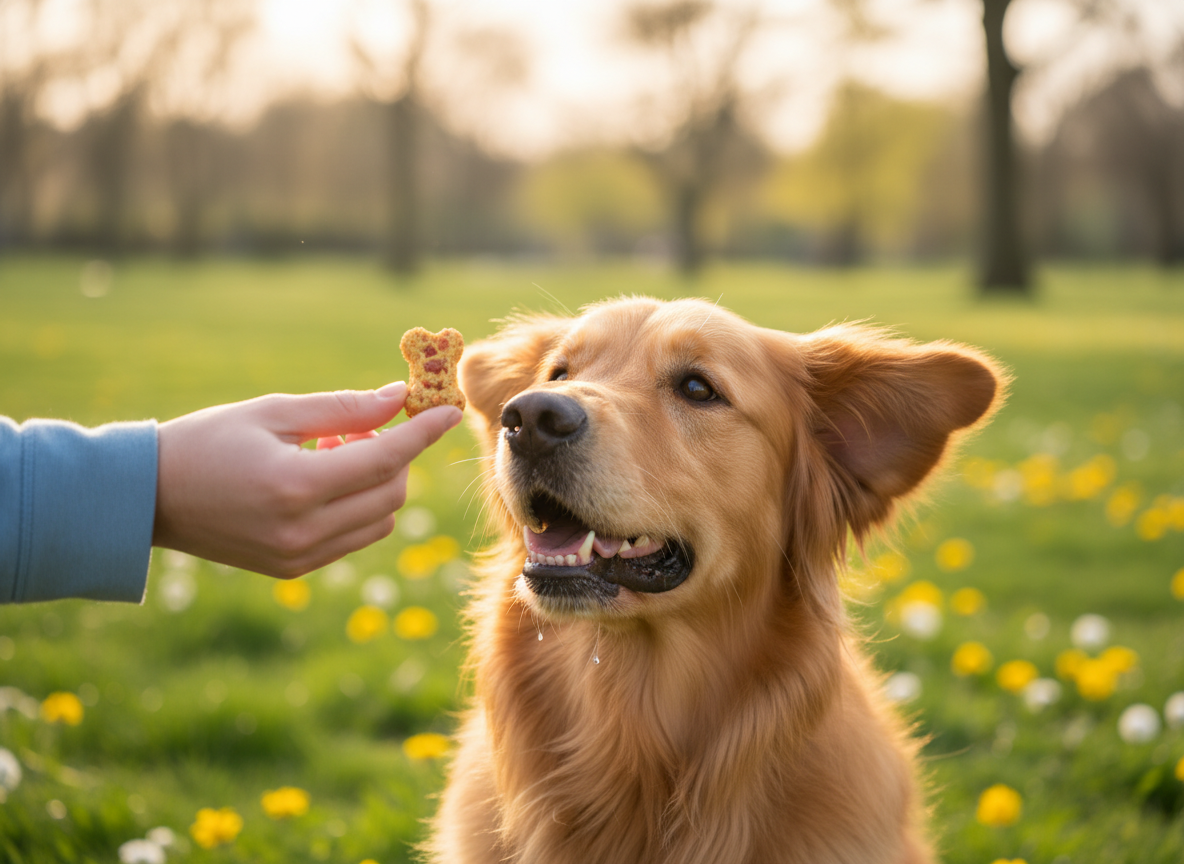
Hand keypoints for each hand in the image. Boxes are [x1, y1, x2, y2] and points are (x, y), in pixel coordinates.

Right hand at [152, 382, 461, 577]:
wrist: (149, 497)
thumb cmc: (208, 441)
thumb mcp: (274, 412)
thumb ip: (343, 408)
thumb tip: (400, 398)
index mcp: (296, 485)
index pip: (384, 459)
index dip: (423, 434)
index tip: (450, 411)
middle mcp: (303, 529)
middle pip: (390, 491)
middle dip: (394, 455)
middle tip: (362, 429)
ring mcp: (300, 556)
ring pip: (381, 518)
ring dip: (379, 482)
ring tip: (335, 454)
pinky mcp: (295, 568)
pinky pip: (355, 537)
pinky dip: (360, 507)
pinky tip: (325, 481)